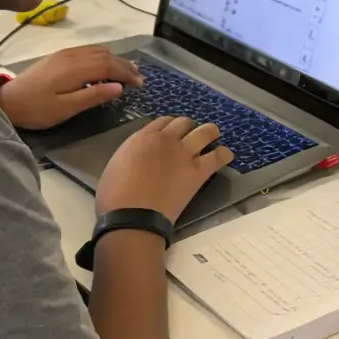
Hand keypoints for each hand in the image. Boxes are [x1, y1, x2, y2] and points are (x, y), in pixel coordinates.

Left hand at [0, 45, 143, 129]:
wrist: (7, 102)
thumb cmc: (36, 110)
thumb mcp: (65, 109)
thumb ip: (92, 96)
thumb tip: (118, 87)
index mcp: (74, 68)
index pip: (108, 65)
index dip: (126, 73)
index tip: (140, 84)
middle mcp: (71, 55)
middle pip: (105, 55)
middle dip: (124, 65)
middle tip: (139, 78)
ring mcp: (64, 53)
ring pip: (97, 50)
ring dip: (114, 59)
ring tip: (127, 72)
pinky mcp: (58, 56)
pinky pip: (87, 50)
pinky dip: (102, 56)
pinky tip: (104, 66)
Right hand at [96, 117, 234, 221]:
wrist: (132, 217)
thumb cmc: (115, 197)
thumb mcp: (116, 165)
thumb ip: (132, 154)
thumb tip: (139, 156)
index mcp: (142, 138)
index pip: (162, 121)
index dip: (169, 127)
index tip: (171, 135)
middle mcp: (165, 139)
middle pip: (184, 122)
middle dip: (188, 128)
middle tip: (189, 139)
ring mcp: (184, 153)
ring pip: (206, 131)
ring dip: (210, 134)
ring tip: (212, 140)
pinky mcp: (198, 170)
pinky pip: (219, 155)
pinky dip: (224, 155)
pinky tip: (223, 158)